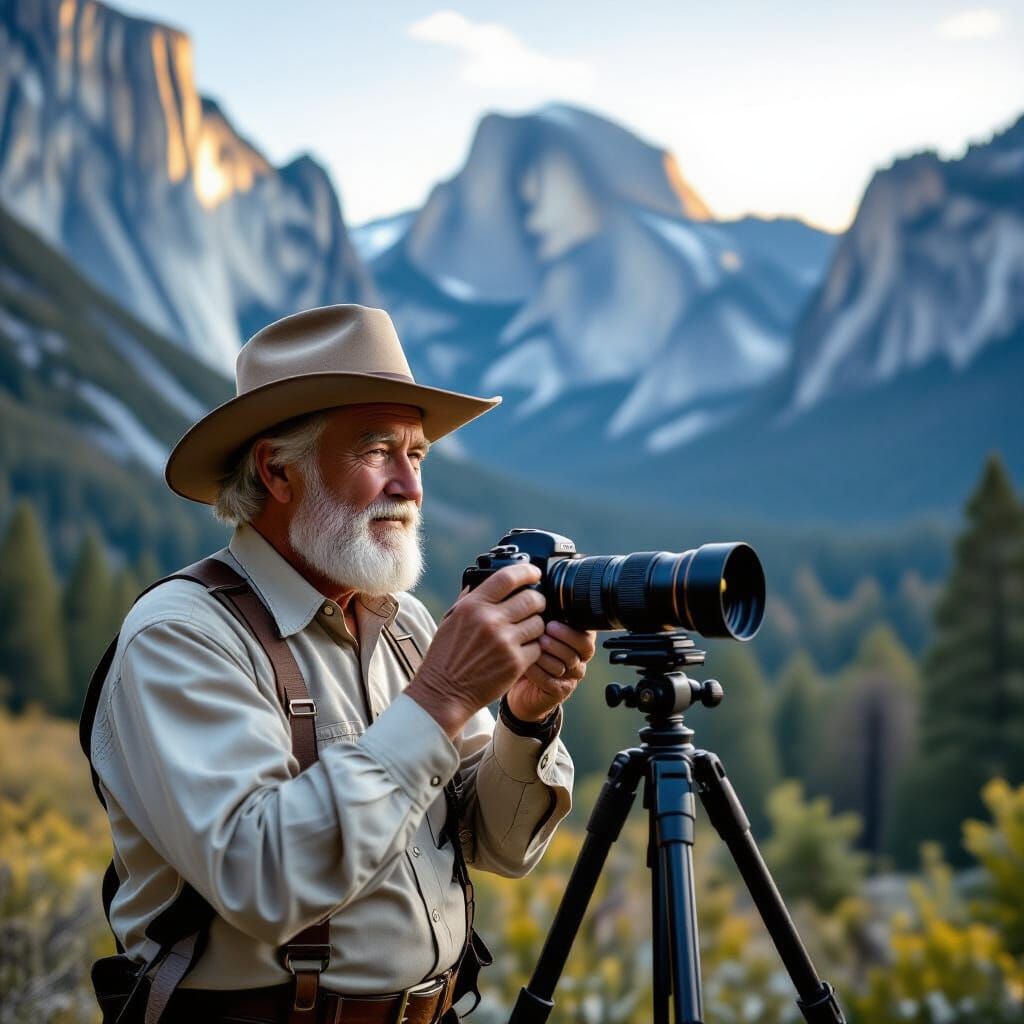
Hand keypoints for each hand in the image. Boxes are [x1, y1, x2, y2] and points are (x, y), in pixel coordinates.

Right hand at [405, 564, 546, 737]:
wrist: (443, 693)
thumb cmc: (445, 656)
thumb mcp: (451, 620)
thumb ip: (470, 599)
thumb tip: (484, 580)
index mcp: (473, 606)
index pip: (507, 577)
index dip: (526, 572)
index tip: (534, 573)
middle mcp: (490, 620)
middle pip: (531, 599)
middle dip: (538, 601)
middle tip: (535, 606)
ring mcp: (504, 642)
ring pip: (539, 623)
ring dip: (536, 626)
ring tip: (525, 632)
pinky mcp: (515, 663)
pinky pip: (537, 647)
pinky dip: (533, 649)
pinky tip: (521, 651)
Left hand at [505, 621, 596, 722]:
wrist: (519, 683)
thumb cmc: (528, 652)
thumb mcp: (537, 631)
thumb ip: (545, 620)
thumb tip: (540, 603)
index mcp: (578, 642)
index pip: (587, 635)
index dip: (571, 630)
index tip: (552, 622)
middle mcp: (578, 659)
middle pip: (581, 648)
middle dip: (561, 640)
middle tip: (543, 634)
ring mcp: (570, 677)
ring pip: (566, 664)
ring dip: (547, 655)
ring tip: (533, 647)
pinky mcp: (559, 691)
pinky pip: (551, 680)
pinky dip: (537, 671)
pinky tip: (526, 665)